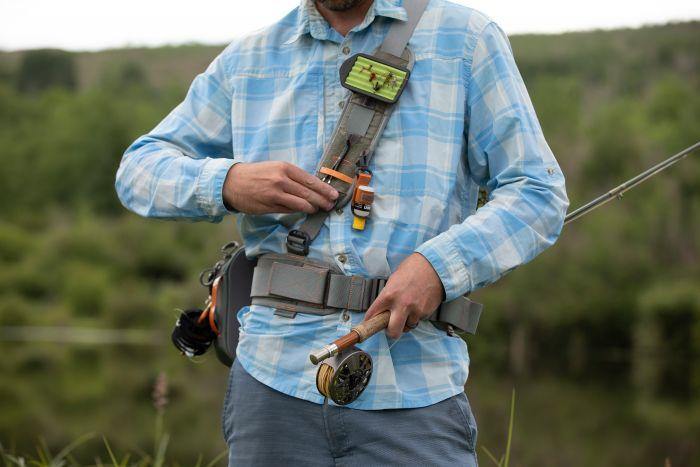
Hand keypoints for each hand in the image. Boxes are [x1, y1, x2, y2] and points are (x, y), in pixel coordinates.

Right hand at [223, 161, 338, 214]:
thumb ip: (292, 177)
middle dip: (322, 200)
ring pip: (301, 204)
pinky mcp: (269, 206)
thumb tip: (311, 187)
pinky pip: (289, 210)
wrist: (232, 181)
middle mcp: (281, 180)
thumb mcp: (275, 168)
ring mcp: (275, 194)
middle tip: (330, 205)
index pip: (310, 180)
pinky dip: (298, 211)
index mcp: (285, 168)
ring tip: (318, 209)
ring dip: (312, 208)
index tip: (333, 194)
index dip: (324, 189)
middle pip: (308, 193)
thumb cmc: (256, 174)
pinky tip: (304, 211)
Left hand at [364, 253, 444, 338]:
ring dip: (407, 321)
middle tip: (391, 327)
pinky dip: (417, 316)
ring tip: (409, 308)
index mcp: (388, 295)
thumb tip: (382, 310)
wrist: (433, 266)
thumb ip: (387, 296)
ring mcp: (415, 310)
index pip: (373, 315)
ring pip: (408, 327)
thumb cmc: (412, 270)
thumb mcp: (393, 280)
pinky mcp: (425, 312)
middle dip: (391, 332)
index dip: (370, 321)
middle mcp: (401, 304)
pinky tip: (418, 304)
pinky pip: (418, 320)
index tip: (369, 324)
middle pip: (393, 332)